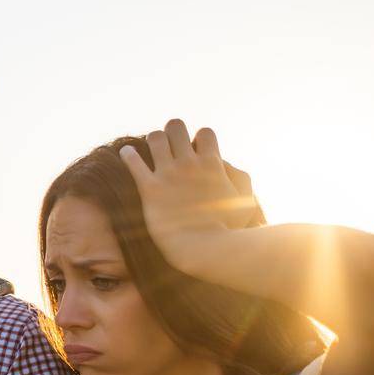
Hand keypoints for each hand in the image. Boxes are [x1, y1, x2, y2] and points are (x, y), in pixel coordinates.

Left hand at [119, 121, 263, 263]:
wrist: (203, 249)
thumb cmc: (227, 230)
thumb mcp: (246, 203)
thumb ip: (240, 180)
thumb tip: (225, 167)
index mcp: (212, 164)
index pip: (205, 131)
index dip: (200, 139)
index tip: (196, 152)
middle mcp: (189, 164)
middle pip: (177, 126)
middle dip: (173, 133)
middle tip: (170, 146)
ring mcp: (168, 174)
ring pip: (154, 137)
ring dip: (153, 141)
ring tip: (152, 151)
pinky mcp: (150, 189)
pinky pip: (133, 162)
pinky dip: (129, 156)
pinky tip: (127, 155)